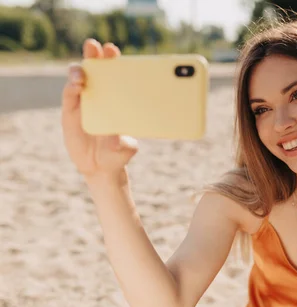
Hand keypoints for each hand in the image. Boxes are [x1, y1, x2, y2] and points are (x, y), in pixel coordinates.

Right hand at [61, 38, 138, 178]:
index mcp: (118, 98)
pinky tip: (75, 85)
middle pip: (95, 69)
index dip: (113, 60)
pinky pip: (69, 95)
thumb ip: (123, 144)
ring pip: (78, 78)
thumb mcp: (126, 149)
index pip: (116, 74)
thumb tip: (117, 139)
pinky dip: (71, 88)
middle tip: (94, 46)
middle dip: (93, 55)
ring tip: (81, 74)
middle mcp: (101, 95)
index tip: (113, 50)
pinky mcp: (70, 111)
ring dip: (78, 70)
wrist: (101, 167)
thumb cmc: (118, 153)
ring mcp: (84, 102)